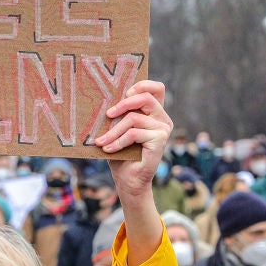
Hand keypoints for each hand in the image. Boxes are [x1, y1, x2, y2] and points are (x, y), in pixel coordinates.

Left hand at [96, 80, 171, 198]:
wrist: (128, 180)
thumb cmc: (121, 154)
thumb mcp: (117, 130)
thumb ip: (118, 114)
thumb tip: (104, 98)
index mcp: (154, 113)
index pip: (156, 88)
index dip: (142, 85)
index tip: (125, 93)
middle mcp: (162, 119)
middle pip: (145, 98)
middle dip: (123, 104)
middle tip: (107, 114)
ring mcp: (163, 129)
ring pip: (134, 118)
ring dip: (113, 131)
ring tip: (101, 141)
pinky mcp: (161, 139)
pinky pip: (134, 133)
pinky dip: (117, 141)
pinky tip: (108, 149)